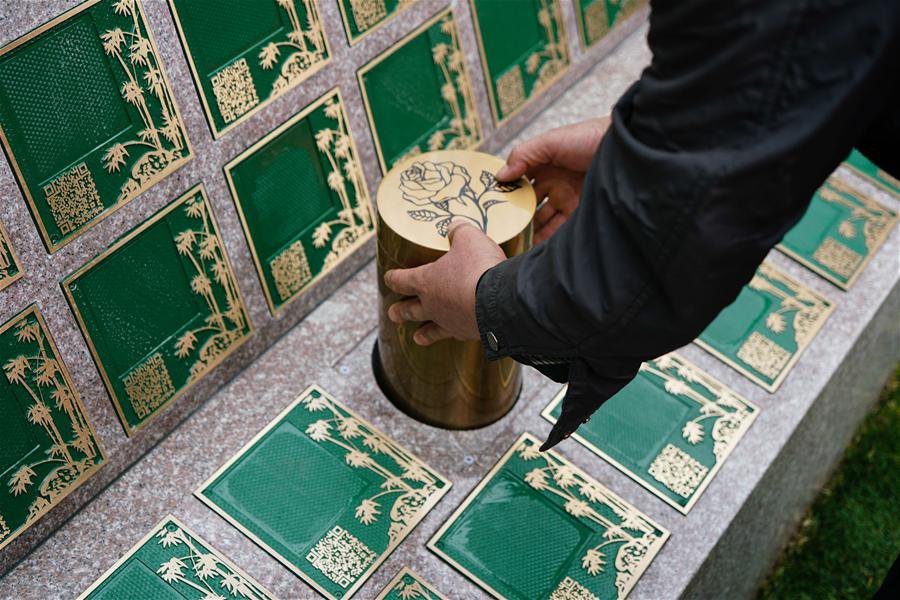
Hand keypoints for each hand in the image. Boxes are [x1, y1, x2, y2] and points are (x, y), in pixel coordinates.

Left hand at [384, 222, 505, 345]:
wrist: (501, 301)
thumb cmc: (478, 267)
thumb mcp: (469, 238)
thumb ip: (459, 231)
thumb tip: (455, 228)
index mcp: (426, 281)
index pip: (402, 280)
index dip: (393, 278)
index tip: (388, 278)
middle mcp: (433, 305)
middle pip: (411, 309)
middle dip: (400, 311)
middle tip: (392, 314)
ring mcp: (450, 322)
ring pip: (431, 330)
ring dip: (424, 333)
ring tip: (417, 338)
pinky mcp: (468, 333)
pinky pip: (457, 335)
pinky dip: (455, 335)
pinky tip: (458, 335)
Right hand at [496, 117, 610, 243]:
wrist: (627, 150)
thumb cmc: (590, 138)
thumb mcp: (551, 141)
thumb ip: (523, 155)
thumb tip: (500, 176)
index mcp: (546, 167)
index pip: (521, 184)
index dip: (507, 195)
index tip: (491, 208)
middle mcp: (556, 186)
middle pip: (531, 207)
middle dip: (517, 219)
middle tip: (501, 232)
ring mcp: (568, 202)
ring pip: (544, 222)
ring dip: (530, 233)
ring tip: (514, 244)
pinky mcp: (581, 216)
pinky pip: (560, 231)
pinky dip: (547, 241)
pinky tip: (533, 247)